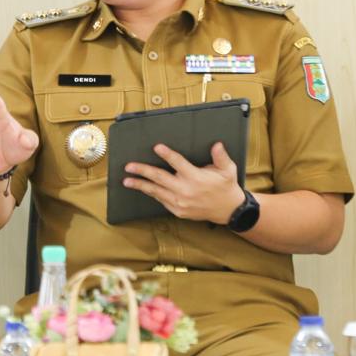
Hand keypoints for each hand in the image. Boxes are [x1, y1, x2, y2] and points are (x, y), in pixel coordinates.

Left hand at [123, 142, 243, 223]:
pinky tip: (143, 188)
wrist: (228, 211)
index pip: (178, 163)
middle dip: (143, 171)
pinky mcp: (178, 211)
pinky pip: (161, 200)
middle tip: (129, 166)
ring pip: (156, 191)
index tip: (157, 147)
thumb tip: (217, 144)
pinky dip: (151, 194)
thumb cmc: (226, 187)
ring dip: (140, 185)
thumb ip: (221, 157)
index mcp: (196, 178)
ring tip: (127, 180)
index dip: (167, 155)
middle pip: (160, 178)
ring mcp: (180, 202)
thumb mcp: (228, 170)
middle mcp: (185, 190)